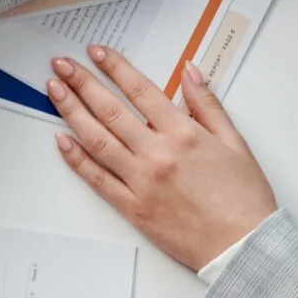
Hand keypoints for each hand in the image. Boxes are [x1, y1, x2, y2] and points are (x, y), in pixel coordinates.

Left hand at [48, 48, 277, 269]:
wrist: (243, 245)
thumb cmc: (243, 196)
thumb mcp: (235, 141)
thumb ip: (208, 104)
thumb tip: (190, 71)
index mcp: (184, 133)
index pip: (141, 91)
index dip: (115, 68)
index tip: (95, 52)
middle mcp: (157, 154)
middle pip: (111, 111)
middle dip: (82, 83)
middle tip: (60, 65)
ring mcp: (141, 181)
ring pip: (97, 140)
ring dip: (72, 113)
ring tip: (54, 92)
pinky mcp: (132, 207)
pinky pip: (98, 179)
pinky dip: (77, 158)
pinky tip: (62, 140)